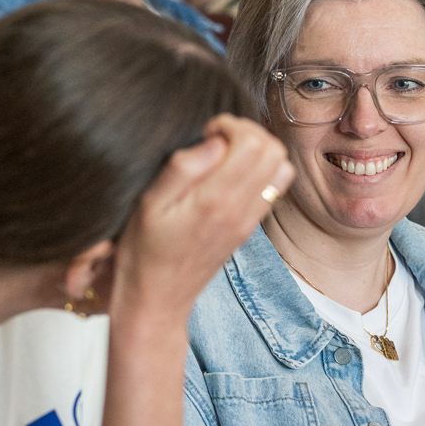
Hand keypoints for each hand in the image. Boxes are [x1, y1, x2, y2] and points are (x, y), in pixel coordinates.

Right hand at [112, 114, 293, 321]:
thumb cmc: (143, 251)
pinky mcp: (249, 229)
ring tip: (226, 155)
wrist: (157, 300)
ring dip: (258, 152)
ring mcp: (249, 221)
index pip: (252, 142)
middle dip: (248, 133)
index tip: (206, 132)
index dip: (230, 125)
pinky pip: (274, 189)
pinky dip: (259, 172)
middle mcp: (240, 210)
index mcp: (215, 200)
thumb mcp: (148, 204)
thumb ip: (183, 168)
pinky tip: (230, 176)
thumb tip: (214, 141)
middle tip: (218, 139)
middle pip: (274, 150)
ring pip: (281, 168)